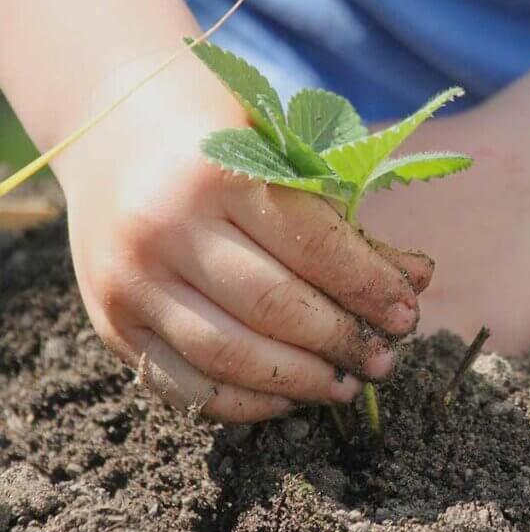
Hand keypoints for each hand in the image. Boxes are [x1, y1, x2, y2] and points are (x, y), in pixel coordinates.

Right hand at [54, 62, 432, 421]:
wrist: (112, 128)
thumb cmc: (220, 138)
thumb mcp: (284, 157)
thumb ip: (344, 222)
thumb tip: (417, 281)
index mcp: (216, 172)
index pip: (312, 245)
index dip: (368, 287)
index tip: (406, 314)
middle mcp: (164, 227)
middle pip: (273, 306)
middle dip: (341, 341)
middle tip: (384, 360)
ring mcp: (130, 280)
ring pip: (228, 354)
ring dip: (301, 380)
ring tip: (346, 385)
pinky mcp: (111, 322)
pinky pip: (184, 386)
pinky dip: (244, 402)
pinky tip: (288, 397)